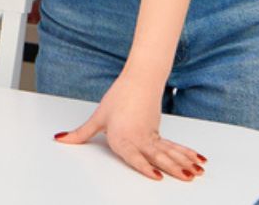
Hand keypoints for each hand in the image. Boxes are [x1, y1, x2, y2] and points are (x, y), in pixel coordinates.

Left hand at [54, 78, 206, 181]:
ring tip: (198, 171)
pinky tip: (198, 159)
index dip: (146, 167)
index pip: (135, 156)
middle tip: (187, 177)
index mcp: (123, 138)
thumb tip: (60, 139)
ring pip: (170, 152)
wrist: (137, 81)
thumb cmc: (117, 98)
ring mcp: (151, 136)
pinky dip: (186, 153)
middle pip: (159, 156)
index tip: (158, 176)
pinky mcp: (158, 133)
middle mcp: (139, 139)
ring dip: (185, 162)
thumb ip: (80, 134)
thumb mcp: (98, 118)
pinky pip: (174, 146)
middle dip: (174, 168)